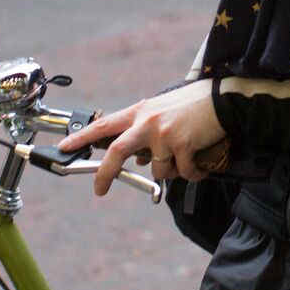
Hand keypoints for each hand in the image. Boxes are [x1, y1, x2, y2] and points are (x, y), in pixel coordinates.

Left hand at [57, 81, 226, 196]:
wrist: (224, 100)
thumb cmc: (193, 105)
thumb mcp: (162, 112)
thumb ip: (145, 132)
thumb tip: (137, 160)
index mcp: (140, 112)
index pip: (104, 125)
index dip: (81, 137)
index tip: (65, 147)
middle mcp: (148, 122)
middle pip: (116, 151)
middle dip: (104, 174)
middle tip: (99, 189)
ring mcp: (164, 134)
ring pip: (156, 169)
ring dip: (170, 170)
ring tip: (185, 156)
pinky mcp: (182, 145)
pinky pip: (181, 172)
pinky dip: (192, 173)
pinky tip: (199, 163)